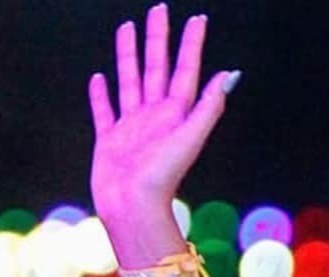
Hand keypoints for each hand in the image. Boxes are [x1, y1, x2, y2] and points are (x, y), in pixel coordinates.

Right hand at [88, 4, 236, 262]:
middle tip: (158, 10)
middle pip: (156, 68)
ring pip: (130, 81)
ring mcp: (131, 126)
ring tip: (127, 29)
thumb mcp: (190, 138)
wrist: (132, 206)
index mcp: (175, 114)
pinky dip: (101, 94)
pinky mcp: (110, 139)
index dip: (192, 45)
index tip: (197, 19)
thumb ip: (208, 106)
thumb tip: (229, 76)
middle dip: (158, 39)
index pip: (185, 70)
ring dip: (129, 55)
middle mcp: (154, 116)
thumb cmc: (162, 177)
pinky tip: (100, 78)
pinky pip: (105, 110)